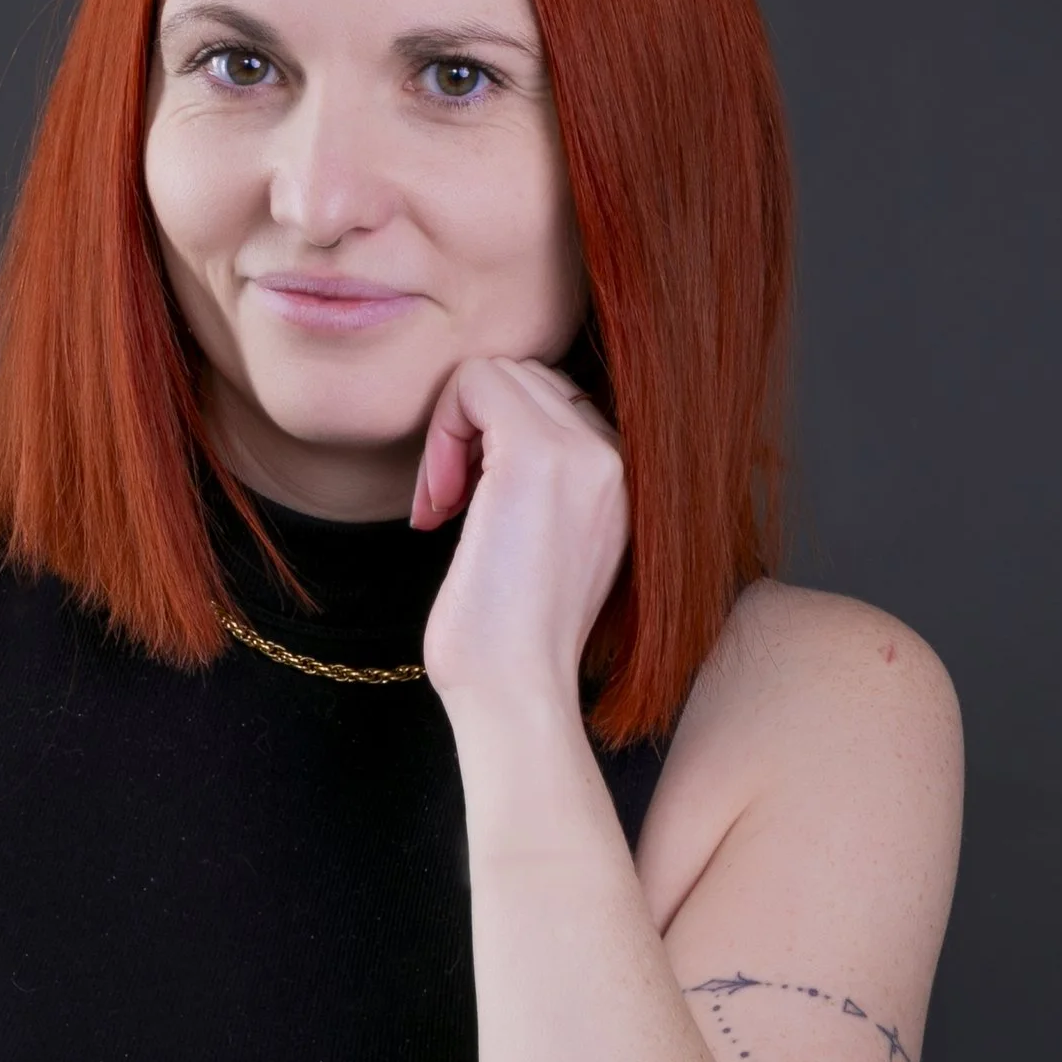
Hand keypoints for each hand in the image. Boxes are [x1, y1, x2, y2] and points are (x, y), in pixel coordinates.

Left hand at [411, 357, 627, 715]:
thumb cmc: (512, 638)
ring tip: (443, 504)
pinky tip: (437, 501)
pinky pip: (474, 382)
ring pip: (498, 372)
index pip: (552, 400)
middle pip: (525, 377)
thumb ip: (541, 487)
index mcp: (625, 479)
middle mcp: (618, 457)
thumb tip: (488, 438)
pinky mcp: (538, 456)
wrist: (516, 690)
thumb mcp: (545, 545)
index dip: (493, 439)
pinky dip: (441, 430)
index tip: (465, 504)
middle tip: (446, 502)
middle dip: (469, 428)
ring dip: (453, 429)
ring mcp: (585, 453)